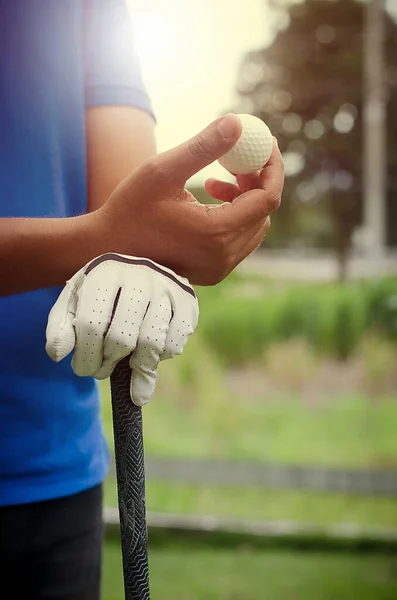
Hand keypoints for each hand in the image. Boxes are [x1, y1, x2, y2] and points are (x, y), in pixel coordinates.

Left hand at [45, 253, 198, 405]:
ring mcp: (167, 288)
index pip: (92, 325)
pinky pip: (174, 345)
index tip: (85, 368)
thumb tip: (58, 356)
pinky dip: (160, 358)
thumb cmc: (101, 294)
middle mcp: (140, 276)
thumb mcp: (74, 304)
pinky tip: (148, 349)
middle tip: (104, 367)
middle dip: (108, 364)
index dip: (86, 357)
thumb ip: (60, 329)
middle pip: (122, 338)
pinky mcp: (188, 302)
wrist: (138, 270)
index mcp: (105, 273)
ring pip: (151, 344)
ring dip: (135, 365)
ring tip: (125, 362)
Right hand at [93, 114, 283, 285]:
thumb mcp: (162, 172)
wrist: (106, 249)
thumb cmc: (129, 209)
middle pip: (262, 212)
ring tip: (214, 180)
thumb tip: (238, 122)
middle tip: (238, 157)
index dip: (272, 167)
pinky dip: (233, 217)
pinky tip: (208, 199)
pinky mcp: (212, 272)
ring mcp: (219, 268)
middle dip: (256, 180)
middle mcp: (224, 257)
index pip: (268, 198)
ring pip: (253, 226)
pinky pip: (239, 240)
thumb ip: (203, 147)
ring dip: (244, 199)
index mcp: (217, 234)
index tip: (264, 143)